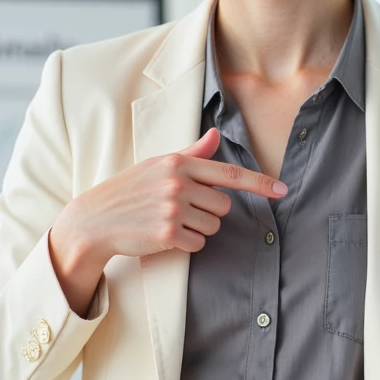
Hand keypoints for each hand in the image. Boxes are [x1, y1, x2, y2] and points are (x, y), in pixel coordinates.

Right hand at [49, 126, 286, 313]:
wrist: (96, 218)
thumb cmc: (129, 190)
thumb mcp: (157, 165)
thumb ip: (191, 153)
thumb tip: (216, 136)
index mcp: (179, 163)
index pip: (230, 174)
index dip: (260, 183)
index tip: (282, 190)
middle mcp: (178, 184)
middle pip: (224, 205)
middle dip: (209, 211)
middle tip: (180, 208)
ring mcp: (173, 209)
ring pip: (213, 226)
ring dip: (197, 228)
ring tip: (168, 220)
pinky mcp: (167, 234)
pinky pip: (198, 243)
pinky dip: (186, 243)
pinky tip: (165, 235)